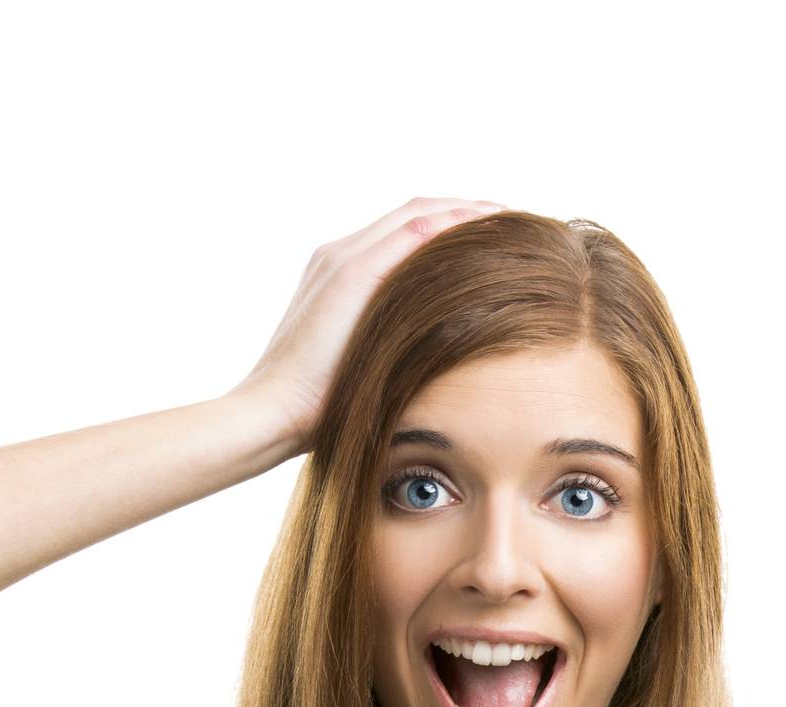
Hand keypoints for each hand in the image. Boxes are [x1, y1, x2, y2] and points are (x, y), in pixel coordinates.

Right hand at [229, 195, 507, 454]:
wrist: (272, 415)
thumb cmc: (317, 412)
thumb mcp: (364, 372)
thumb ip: (392, 350)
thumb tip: (436, 365)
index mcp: (340, 275)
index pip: (405, 235)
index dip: (450, 229)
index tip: (494, 240)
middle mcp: (339, 255)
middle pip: (415, 214)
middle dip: (465, 213)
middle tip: (513, 220)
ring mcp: (342, 259)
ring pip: (418, 214)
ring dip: (467, 212)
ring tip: (511, 219)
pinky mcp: (350, 273)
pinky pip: (413, 232)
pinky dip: (453, 224)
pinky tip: (490, 229)